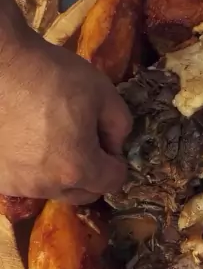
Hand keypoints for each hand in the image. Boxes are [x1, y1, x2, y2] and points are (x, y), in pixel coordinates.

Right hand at [0, 29, 131, 202]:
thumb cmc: (50, 75)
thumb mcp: (102, 91)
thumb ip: (120, 125)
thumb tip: (115, 145)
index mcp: (77, 168)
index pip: (113, 182)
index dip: (116, 161)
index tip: (106, 140)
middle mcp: (46, 185)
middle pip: (83, 193)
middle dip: (91, 173)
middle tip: (83, 141)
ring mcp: (16, 184)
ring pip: (52, 189)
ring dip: (60, 173)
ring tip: (52, 138)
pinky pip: (25, 181)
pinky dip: (32, 168)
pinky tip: (27, 140)